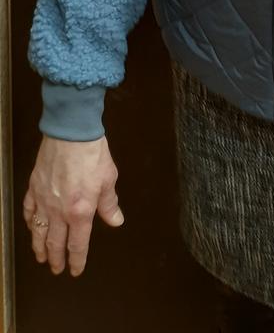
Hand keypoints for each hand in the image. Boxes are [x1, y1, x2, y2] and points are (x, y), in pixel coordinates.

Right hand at [23, 134, 123, 276]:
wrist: (71, 133)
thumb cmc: (92, 154)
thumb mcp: (108, 179)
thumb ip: (109, 204)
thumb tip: (115, 220)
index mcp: (81, 212)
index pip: (78, 244)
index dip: (77, 260)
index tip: (75, 270)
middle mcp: (59, 211)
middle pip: (55, 243)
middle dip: (56, 259)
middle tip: (56, 269)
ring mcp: (44, 200)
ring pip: (38, 231)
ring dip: (39, 247)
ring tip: (40, 257)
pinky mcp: (34, 187)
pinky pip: (29, 210)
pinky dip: (30, 222)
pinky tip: (32, 226)